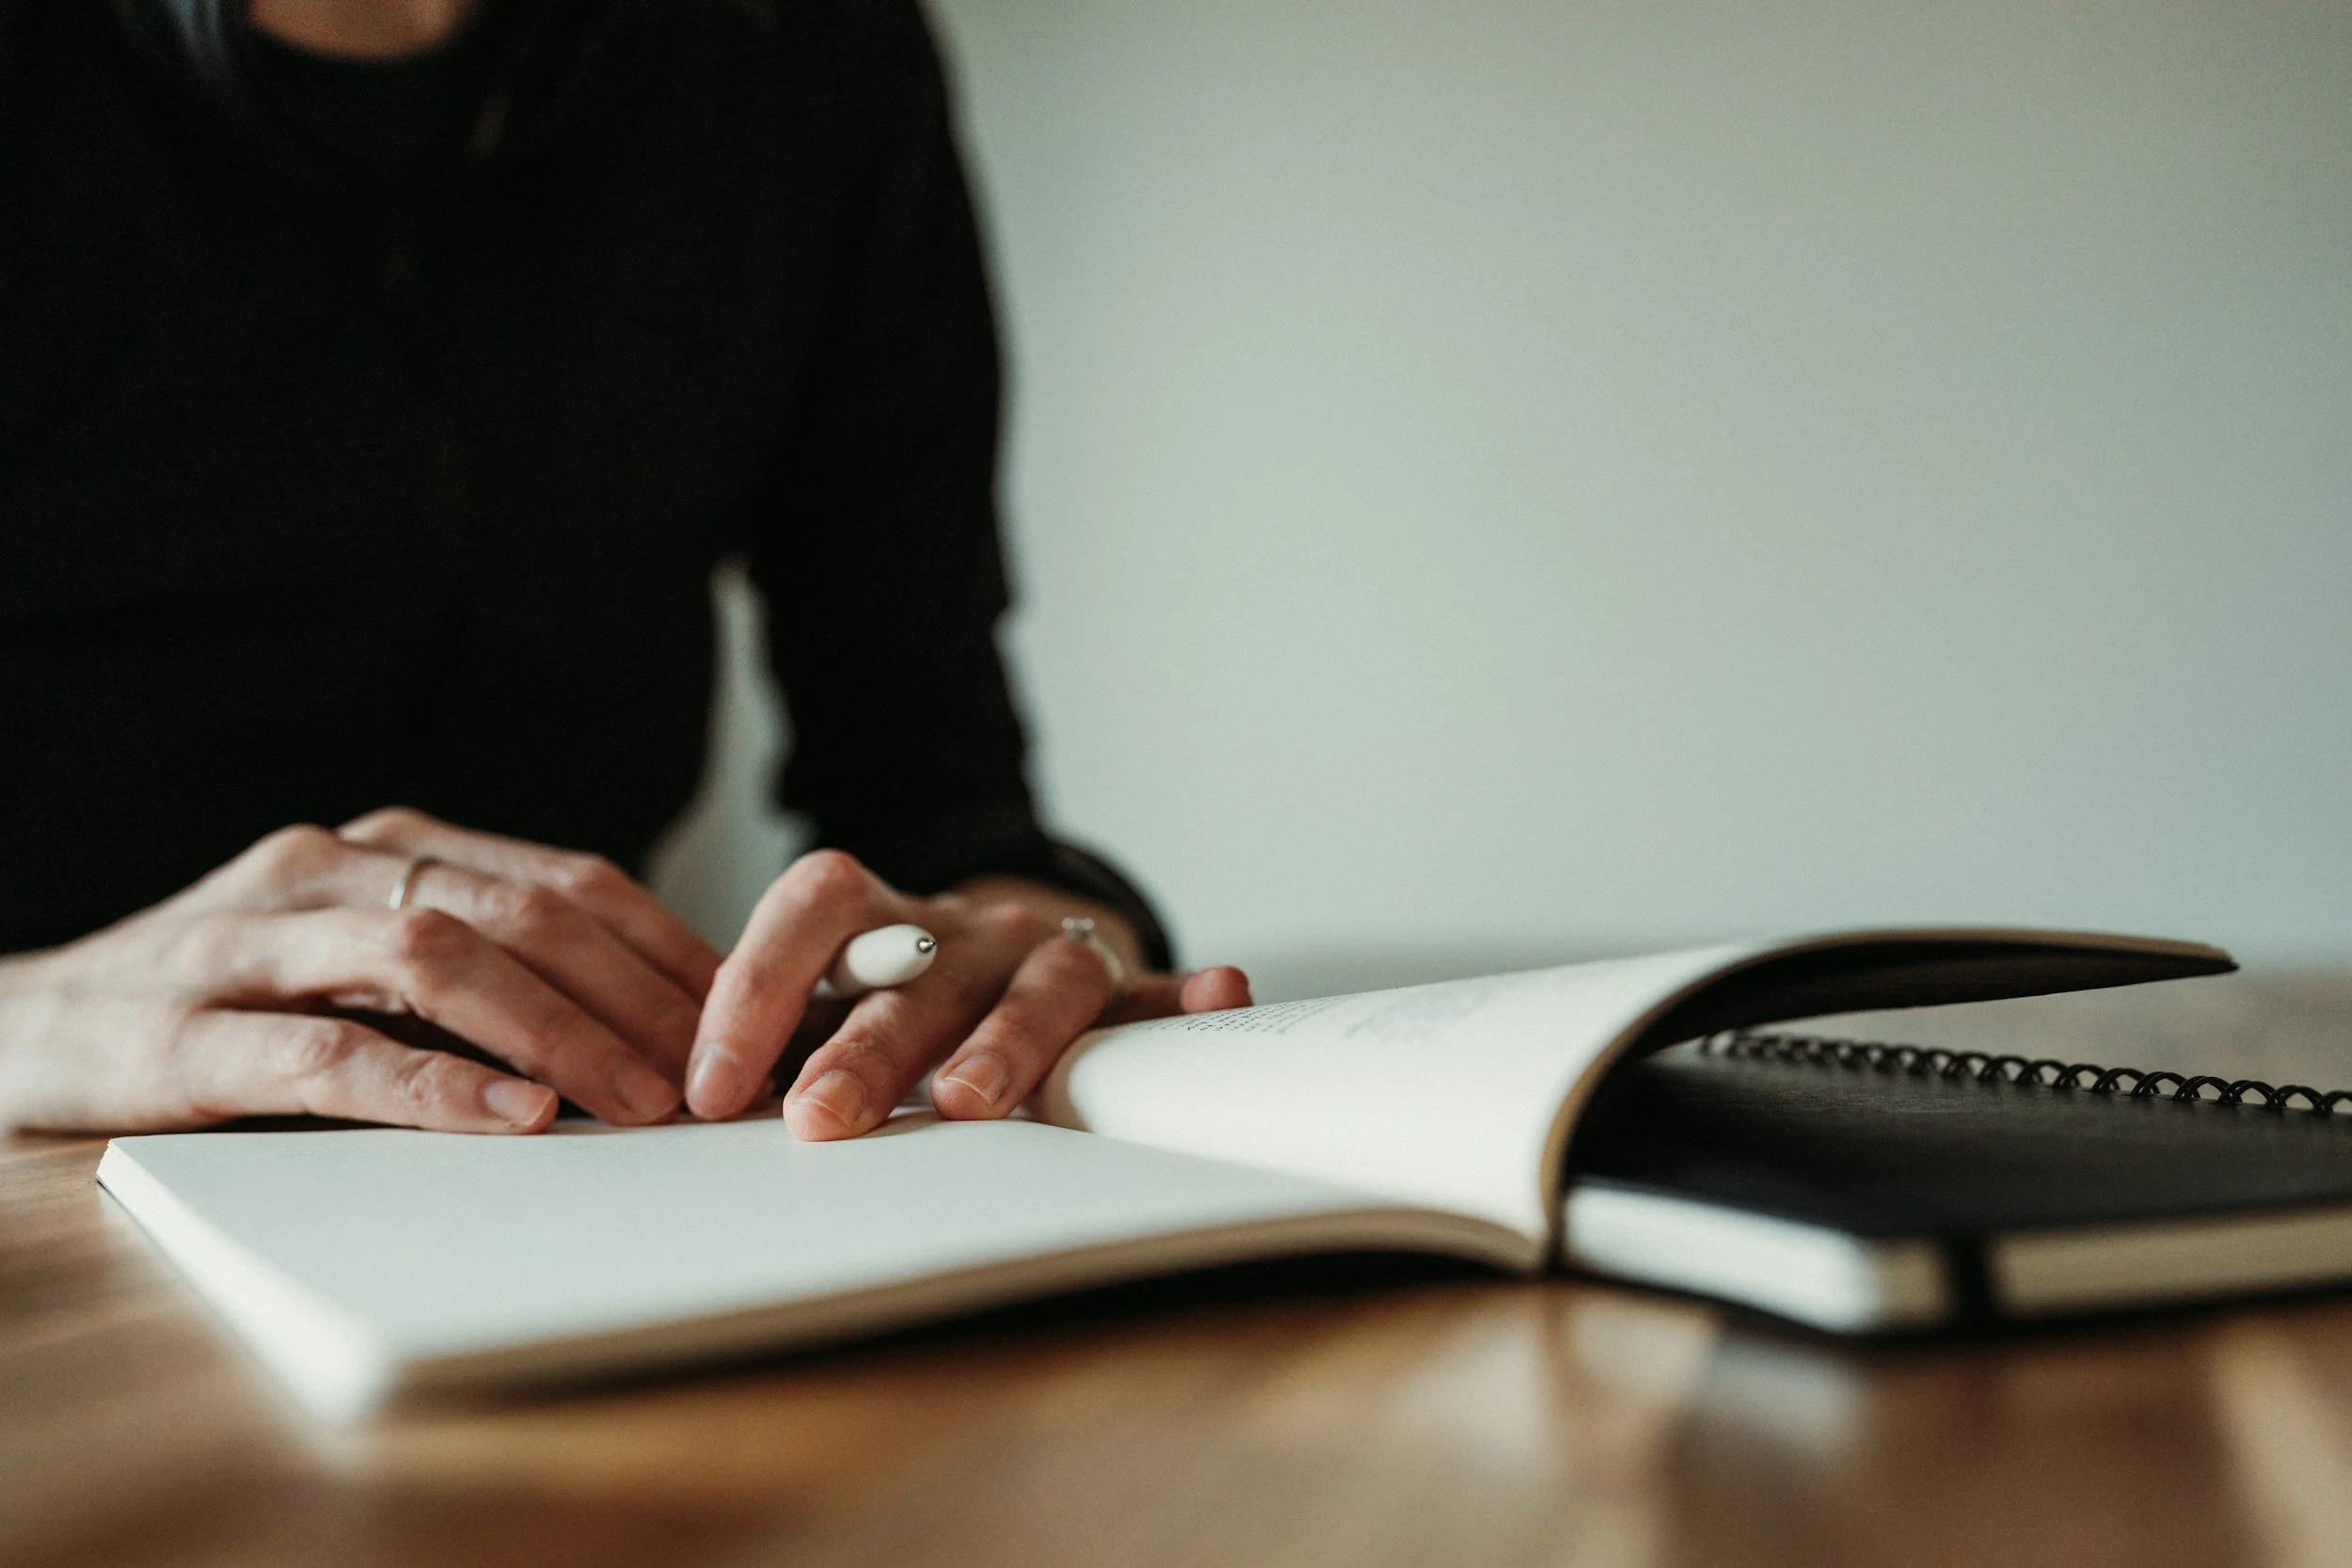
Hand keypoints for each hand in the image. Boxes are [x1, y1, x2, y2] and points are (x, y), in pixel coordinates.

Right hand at [0, 809, 720, 1134]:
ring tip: (639, 1099)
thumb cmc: (228, 1002)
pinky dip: (431, 1083)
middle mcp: (327, 869)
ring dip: (555, 1029)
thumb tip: (643, 1027)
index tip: (747, 1020)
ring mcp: (251, 938)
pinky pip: (328, 1050)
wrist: (19, 1028)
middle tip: (717, 1075)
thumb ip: (477, 971)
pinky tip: (512, 1115)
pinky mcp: (186, 1029)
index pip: (564, 881)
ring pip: (435, 957)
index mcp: (387, 848)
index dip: (666, 949)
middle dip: (635, 994)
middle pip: (519, 911)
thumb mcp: (360, 964)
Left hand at [685, 850, 1250, 1137]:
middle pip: (916, 971)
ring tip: (973, 1099)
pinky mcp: (1121, 992)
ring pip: (1037, 983)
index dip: (756, 986)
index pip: (810, 911)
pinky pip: (1156, 994)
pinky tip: (1219, 994)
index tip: (713, 1085)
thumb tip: (683, 1097)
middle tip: (820, 1119)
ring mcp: (1044, 954)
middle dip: (866, 1047)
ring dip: (1005, 1040)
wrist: (998, 953)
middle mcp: (963, 928)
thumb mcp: (824, 1010)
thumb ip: (773, 1045)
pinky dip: (1188, 996)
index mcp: (876, 919)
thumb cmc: (892, 1000)